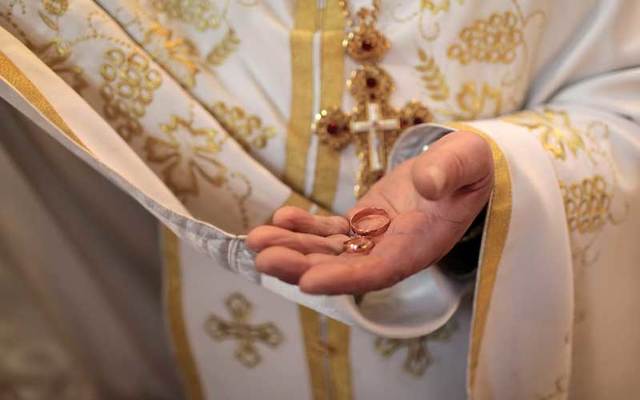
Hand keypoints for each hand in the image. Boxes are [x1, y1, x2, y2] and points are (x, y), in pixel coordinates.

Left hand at [247, 131, 493, 294]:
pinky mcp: (365, 224)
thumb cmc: (468, 166)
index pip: (380, 271)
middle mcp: (394, 250)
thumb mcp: (467, 161)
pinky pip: (331, 230)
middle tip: (263, 257)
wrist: (460, 168)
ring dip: (293, 247)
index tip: (307, 281)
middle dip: (302, 265)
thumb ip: (449, 170)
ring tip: (256, 238)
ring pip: (330, 251)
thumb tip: (426, 182)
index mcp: (421, 245)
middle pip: (344, 268)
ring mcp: (376, 239)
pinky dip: (304, 226)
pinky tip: (280, 217)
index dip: (344, 278)